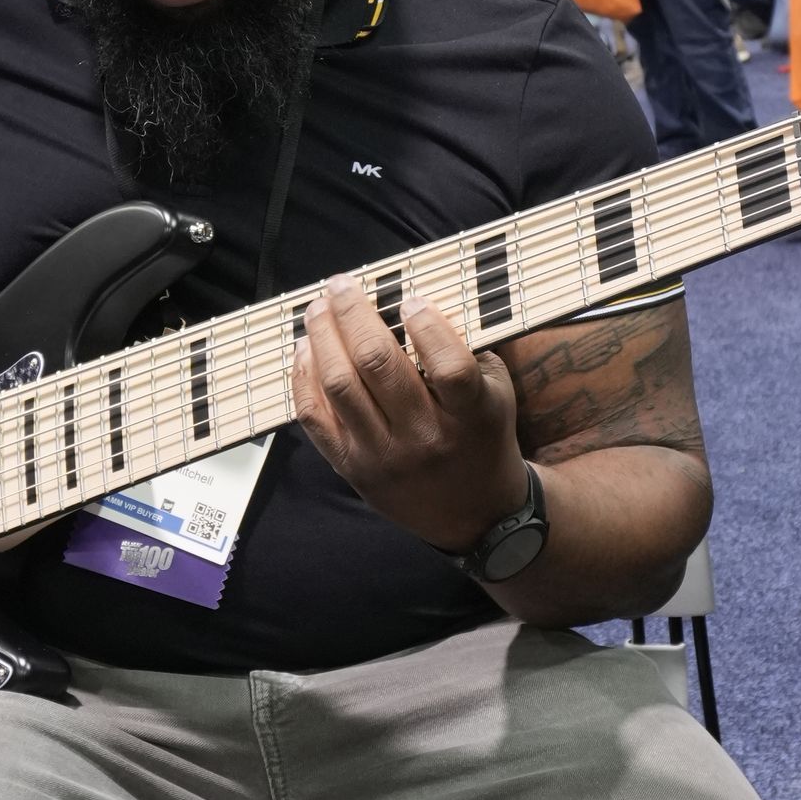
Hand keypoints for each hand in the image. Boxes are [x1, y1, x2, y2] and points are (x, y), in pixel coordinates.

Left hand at [292, 275, 530, 554]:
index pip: (448, 367)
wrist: (475, 514)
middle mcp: (424, 439)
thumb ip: (465, 348)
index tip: (411, 299)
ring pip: (339, 386)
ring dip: (322, 338)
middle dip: (352, 314)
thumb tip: (415, 297)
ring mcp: (383, 457)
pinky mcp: (352, 469)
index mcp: (470, 416)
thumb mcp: (496, 393)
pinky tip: (307, 349)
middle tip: (341, 285)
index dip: (427, 326)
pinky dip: (304, 378)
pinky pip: (315, 418)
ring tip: (319, 309)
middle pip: (377, 366)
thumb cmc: (482, 437)